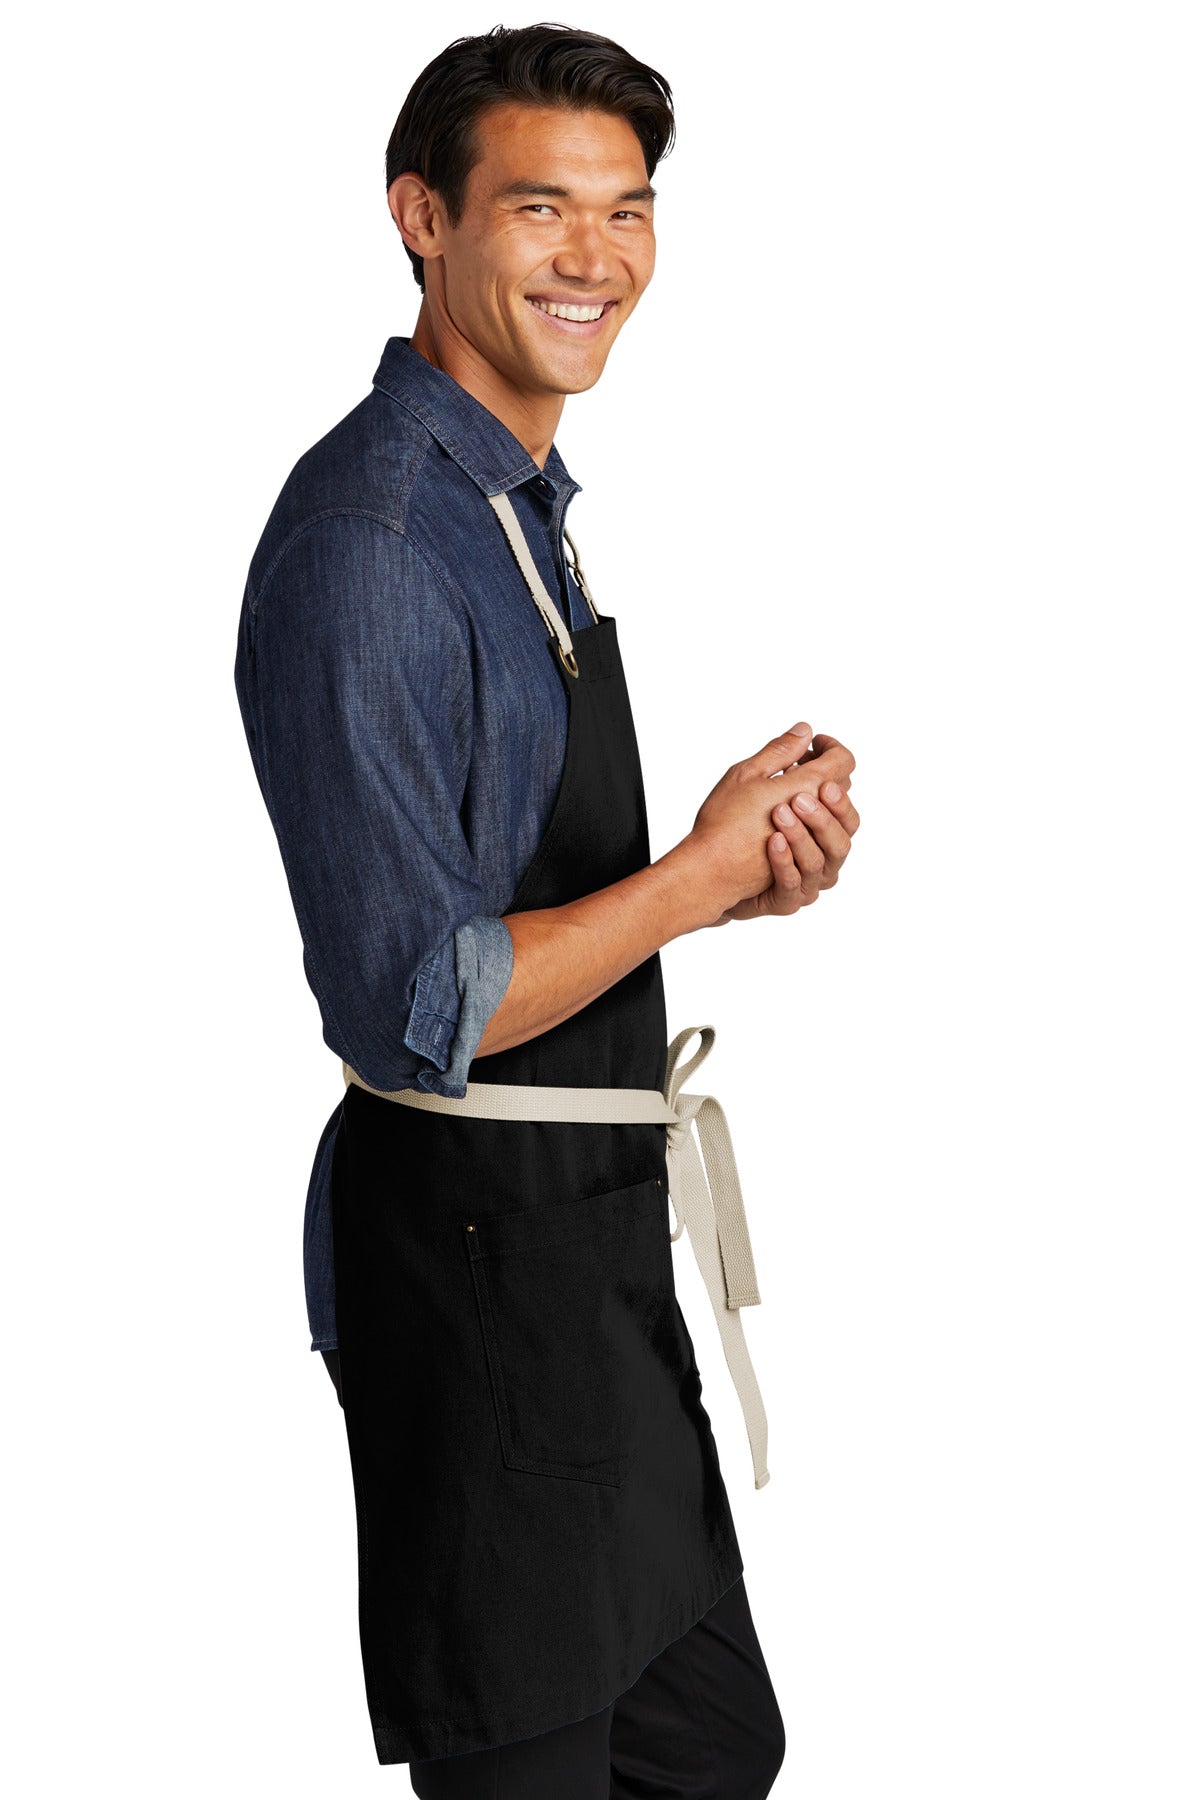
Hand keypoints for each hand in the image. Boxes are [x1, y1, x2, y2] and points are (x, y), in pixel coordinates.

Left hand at [700, 727, 858, 924]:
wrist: (701, 871)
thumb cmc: (726, 823)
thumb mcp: (749, 781)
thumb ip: (780, 758)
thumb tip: (806, 729)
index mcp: (814, 818)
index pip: (844, 795)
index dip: (839, 771)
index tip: (822, 747)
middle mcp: (818, 849)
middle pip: (846, 831)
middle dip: (827, 810)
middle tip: (802, 794)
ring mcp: (805, 877)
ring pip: (824, 859)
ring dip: (804, 834)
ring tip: (780, 813)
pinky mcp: (785, 899)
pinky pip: (795, 884)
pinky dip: (785, 862)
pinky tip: (772, 842)